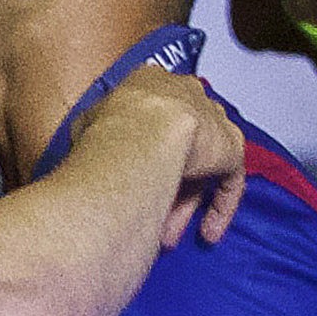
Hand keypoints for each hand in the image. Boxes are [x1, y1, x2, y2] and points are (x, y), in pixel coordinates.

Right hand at [81, 64, 249, 244]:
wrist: (141, 136)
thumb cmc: (108, 130)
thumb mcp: (86, 125)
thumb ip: (95, 130)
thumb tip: (89, 145)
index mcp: (152, 81)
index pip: (151, 118)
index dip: (142, 154)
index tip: (131, 179)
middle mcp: (186, 93)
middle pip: (177, 144)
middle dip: (162, 185)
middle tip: (149, 216)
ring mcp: (211, 118)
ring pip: (199, 165)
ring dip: (182, 201)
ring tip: (167, 234)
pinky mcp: (230, 145)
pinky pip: (228, 179)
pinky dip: (218, 207)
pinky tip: (207, 231)